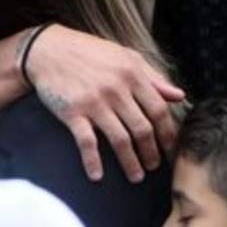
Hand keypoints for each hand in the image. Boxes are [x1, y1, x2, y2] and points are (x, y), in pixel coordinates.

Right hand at [27, 25, 185, 181]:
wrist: (47, 50)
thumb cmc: (88, 52)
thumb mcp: (125, 57)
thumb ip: (153, 76)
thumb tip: (179, 95)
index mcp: (132, 74)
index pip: (158, 109)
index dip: (167, 133)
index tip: (170, 149)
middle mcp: (116, 89)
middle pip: (142, 129)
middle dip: (151, 153)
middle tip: (153, 166)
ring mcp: (94, 101)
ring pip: (120, 139)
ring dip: (130, 162)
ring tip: (135, 176)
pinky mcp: (72, 112)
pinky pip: (87, 142)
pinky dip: (93, 161)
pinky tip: (97, 176)